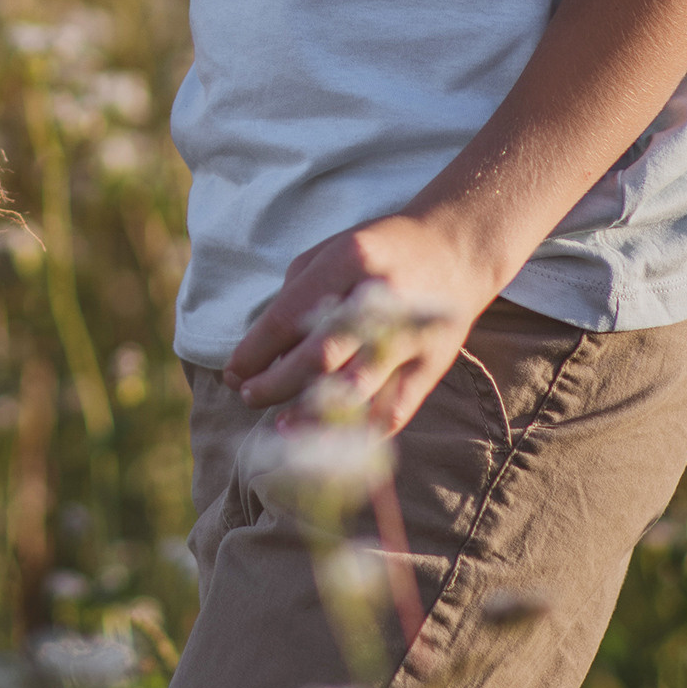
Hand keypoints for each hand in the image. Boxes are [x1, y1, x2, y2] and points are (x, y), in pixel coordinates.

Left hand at [226, 211, 500, 432]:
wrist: (454, 250)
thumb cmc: (376, 253)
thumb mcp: (329, 254)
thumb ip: (294, 298)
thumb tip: (263, 355)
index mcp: (350, 260)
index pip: (290, 315)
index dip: (255, 351)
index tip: (233, 372)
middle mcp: (382, 297)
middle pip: (320, 355)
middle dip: (276, 382)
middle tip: (248, 395)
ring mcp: (411, 334)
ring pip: (356, 388)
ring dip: (311, 413)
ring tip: (281, 425)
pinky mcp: (432, 365)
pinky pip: (393, 411)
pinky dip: (358, 431)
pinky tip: (330, 437)